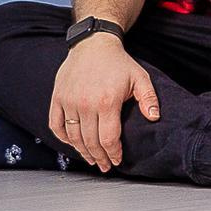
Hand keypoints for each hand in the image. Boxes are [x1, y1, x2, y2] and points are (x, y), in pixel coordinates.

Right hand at [48, 34, 160, 172]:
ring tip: (91, 159)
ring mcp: (69, 102)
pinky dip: (63, 138)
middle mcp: (85, 104)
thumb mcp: (140, 78)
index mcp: (107, 101)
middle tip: (104, 166)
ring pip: (73, 137)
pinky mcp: (58, 98)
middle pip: (91, 142)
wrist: (93, 44)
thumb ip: (149, 99)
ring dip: (82, 152)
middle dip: (99, 157)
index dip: (113, 153)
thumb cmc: (118, 62)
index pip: (109, 138)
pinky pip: (56, 125)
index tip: (117, 161)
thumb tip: (154, 117)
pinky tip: (72, 144)